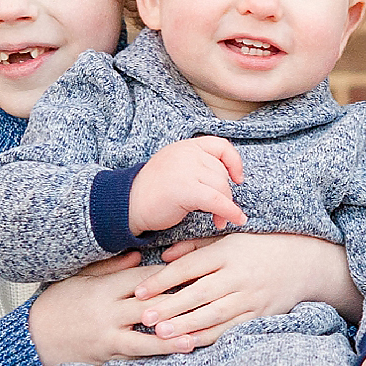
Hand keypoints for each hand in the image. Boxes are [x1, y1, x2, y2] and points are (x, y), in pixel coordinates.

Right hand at [29, 253, 204, 362]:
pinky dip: (152, 360)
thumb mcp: (81, 277)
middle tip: (208, 301)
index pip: (143, 281)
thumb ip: (112, 267)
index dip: (169, 277)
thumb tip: (140, 255)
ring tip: (196, 340)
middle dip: (179, 305)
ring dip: (171, 341)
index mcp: (104, 290)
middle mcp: (107, 315)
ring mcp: (106, 340)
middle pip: (149, 309)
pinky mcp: (104, 360)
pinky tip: (170, 361)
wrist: (31, 337)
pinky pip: (131, 361)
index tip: (194, 272)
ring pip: (143, 341)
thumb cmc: (59, 302)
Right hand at [128, 136, 246, 235]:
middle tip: (221, 212)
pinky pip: (217, 200)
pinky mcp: (185, 189)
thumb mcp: (176, 167)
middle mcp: (187, 154)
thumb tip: (228, 180)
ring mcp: (186, 169)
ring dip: (226, 206)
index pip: (221, 146)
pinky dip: (230, 211)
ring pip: (221, 187)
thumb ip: (197, 165)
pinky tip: (236, 219)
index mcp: (185, 146)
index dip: (234, 162)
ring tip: (219, 220)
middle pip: (221, 173)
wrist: (127, 205)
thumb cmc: (153, 192)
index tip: (238, 179)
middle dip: (226, 194)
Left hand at [129, 231, 358, 347]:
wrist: (302, 263)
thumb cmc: (258, 248)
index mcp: (229, 251)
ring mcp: (251, 296)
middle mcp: (239, 274)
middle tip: (144, 317)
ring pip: (213, 314)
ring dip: (185, 325)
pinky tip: (188, 343)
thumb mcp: (228, 240)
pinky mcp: (259, 314)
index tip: (139, 291)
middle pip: (199, 292)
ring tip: (161, 334)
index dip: (162, 279)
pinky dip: (209, 336)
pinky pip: (230, 328)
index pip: (189, 266)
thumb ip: (194, 248)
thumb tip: (163, 257)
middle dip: (170, 306)